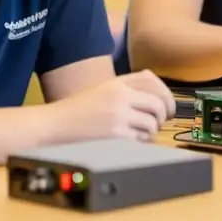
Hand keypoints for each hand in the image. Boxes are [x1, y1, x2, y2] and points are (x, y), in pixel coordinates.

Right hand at [46, 70, 176, 141]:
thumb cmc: (77, 109)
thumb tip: (155, 87)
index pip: (152, 80)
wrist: (53, 124)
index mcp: (118, 83)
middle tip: (161, 121)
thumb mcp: (103, 89)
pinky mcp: (115, 134)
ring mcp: (119, 115)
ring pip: (153, 121)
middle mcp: (120, 96)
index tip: (168, 105)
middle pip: (158, 102)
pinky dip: (144, 139)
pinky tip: (136, 140)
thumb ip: (127, 87)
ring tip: (145, 132)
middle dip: (164, 114)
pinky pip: (142, 137)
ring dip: (153, 129)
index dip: (166, 93)